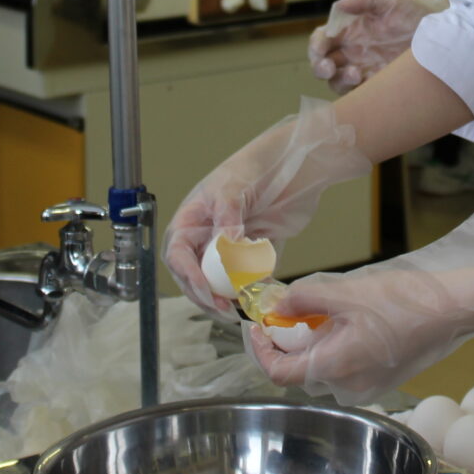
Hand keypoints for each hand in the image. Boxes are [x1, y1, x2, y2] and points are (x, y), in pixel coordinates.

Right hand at [165, 98, 372, 317]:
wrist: (295, 164)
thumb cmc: (257, 166)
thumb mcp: (234, 189)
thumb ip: (227, 220)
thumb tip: (224, 248)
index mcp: (192, 219)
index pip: (179, 254)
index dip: (189, 275)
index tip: (206, 290)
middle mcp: (207, 235)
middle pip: (195, 275)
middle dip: (205, 295)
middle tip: (223, 308)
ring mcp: (230, 247)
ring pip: (220, 282)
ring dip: (227, 297)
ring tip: (241, 308)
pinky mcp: (254, 254)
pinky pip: (248, 279)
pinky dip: (253, 290)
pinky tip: (262, 297)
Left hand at [247, 208, 473, 403]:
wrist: (453, 310)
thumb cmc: (404, 300)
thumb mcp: (346, 292)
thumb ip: (304, 299)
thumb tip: (276, 304)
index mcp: (335, 366)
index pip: (279, 372)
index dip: (261, 349)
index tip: (258, 325)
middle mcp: (349, 386)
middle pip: (300, 371)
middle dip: (288, 342)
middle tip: (289, 311)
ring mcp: (368, 387)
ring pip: (323, 370)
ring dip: (313, 345)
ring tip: (320, 313)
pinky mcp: (382, 381)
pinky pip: (345, 370)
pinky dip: (335, 349)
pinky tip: (346, 323)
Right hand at [308, 0, 447, 94]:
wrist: (440, 33)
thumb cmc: (413, 11)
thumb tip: (339, 5)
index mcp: (348, 31)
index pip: (321, 40)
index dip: (316, 45)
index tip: (321, 48)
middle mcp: (351, 52)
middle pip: (322, 65)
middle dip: (319, 67)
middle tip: (327, 67)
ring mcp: (363, 69)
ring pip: (337, 82)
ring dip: (338, 80)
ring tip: (354, 74)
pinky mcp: (378, 84)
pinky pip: (359, 94)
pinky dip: (356, 92)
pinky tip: (365, 82)